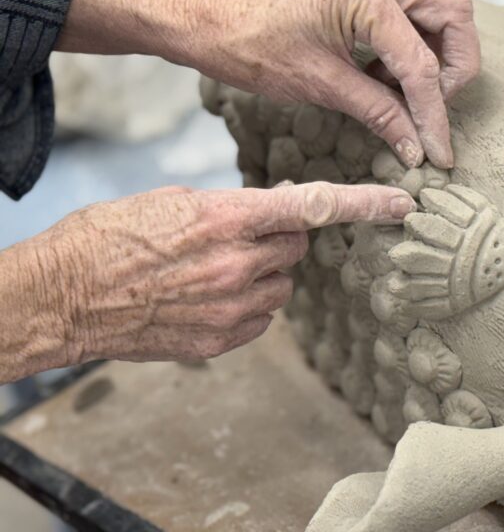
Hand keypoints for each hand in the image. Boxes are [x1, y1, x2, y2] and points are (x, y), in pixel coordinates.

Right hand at [0, 183, 414, 382]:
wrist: (65, 297)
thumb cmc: (110, 238)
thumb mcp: (173, 201)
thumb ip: (233, 210)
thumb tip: (269, 215)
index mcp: (227, 218)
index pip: (313, 206)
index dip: (364, 203)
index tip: (400, 202)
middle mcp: (238, 263)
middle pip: (298, 247)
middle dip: (281, 239)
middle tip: (242, 235)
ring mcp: (232, 306)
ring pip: (281, 283)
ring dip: (262, 273)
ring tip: (212, 270)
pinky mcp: (222, 339)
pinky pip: (261, 315)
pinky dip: (247, 303)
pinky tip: (206, 297)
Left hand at [193, 0, 479, 168]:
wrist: (214, 23)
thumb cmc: (255, 48)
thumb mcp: (322, 86)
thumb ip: (378, 114)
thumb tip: (415, 147)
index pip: (420, 66)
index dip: (433, 116)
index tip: (439, 154)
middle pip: (454, 16)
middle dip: (453, 69)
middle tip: (429, 107)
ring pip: (440, 13)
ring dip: (434, 58)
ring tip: (396, 93)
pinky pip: (413, 16)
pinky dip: (412, 50)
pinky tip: (382, 78)